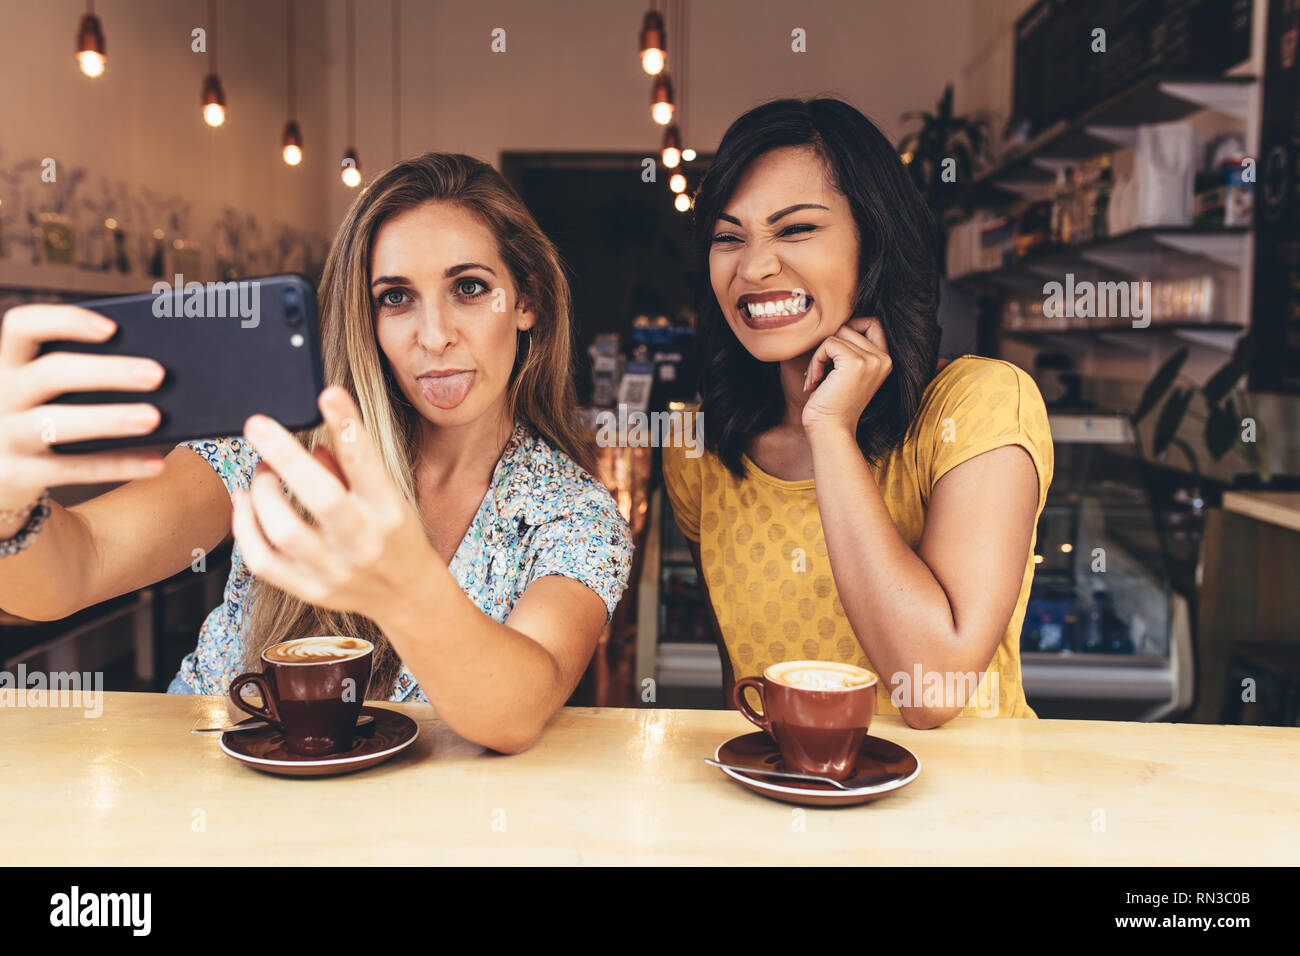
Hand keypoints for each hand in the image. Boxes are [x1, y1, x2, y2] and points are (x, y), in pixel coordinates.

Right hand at [0, 305, 164, 513]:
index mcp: (11, 363)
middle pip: (48, 373)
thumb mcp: (53, 392)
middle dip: (105, 372)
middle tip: (157, 374)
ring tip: (154, 418)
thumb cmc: (47, 417)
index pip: (23, 326)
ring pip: (52, 424)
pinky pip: (73, 469)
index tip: (113, 328)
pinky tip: (156, 463)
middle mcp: (1, 395)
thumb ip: (90, 376)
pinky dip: (117, 465)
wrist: (5, 472)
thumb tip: (156, 371)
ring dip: (107, 419)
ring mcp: (5, 436)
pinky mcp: (18, 474)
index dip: (65, 321)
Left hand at [232, 385, 436, 624]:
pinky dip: (244, 529)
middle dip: (285, 456)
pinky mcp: (310, 590)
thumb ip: (352, 468)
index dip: (347, 426)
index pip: (366, 465)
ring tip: (261, 471)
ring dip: (262, 492)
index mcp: (389, 511)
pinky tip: (244, 504)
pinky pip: (263, 561)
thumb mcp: (390, 496)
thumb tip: (311, 442)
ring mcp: (335, 570)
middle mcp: (364, 541)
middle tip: (258, 425)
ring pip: (284, 530)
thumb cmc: (397, 536)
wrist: (408, 595)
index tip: (328, 394)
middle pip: (320, 498)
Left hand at [801, 316, 891, 434]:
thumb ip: (850, 348)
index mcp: (885, 360)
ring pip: (837, 334)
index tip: (832, 353)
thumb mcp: (846, 372)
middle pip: (849, 326)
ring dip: (819, 355)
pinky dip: (816, 361)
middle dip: (828, 346)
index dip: (849, 328)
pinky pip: (828, 343)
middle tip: (819, 371)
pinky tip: (814, 382)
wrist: (830, 430)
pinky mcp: (855, 363)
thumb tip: (832, 320)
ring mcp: (872, 360)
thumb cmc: (832, 404)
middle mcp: (884, 359)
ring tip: (816, 379)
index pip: (872, 322)